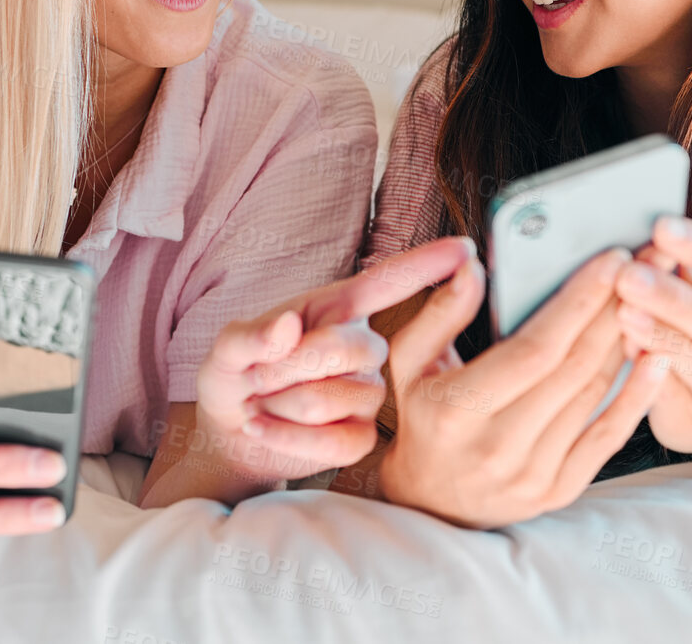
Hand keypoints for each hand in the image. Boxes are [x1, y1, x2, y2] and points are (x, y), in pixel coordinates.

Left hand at [191, 238, 475, 486]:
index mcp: (336, 310)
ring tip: (262, 403)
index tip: (464, 249)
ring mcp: (366, 394)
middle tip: (257, 378)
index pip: (386, 283)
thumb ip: (251, 335)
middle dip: (292, 366)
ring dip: (284, 405)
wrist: (229, 435)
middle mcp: (361, 348)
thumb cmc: (234, 377)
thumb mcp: (227, 349)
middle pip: (352, 348)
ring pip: (338, 399)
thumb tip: (287, 326)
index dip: (425, 265)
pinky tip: (265, 429)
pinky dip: (288, 439)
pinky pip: (337, 442)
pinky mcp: (360, 438)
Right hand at [378, 243, 669, 528]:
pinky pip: (607, 438)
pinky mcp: (559, 491)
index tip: (611, 260)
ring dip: (629, 342)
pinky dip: (637, 397)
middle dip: (615, 308)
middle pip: (573, 367)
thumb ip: (440, 311)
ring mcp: (532, 475)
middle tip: (647, 265)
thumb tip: (472, 264)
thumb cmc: (421, 418)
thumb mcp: (409, 361)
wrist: (429, 503)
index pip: (534, 348)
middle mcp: (497, 447)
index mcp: (457, 409)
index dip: (579, 303)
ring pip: (594, 396)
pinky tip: (657, 360)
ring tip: (652, 298)